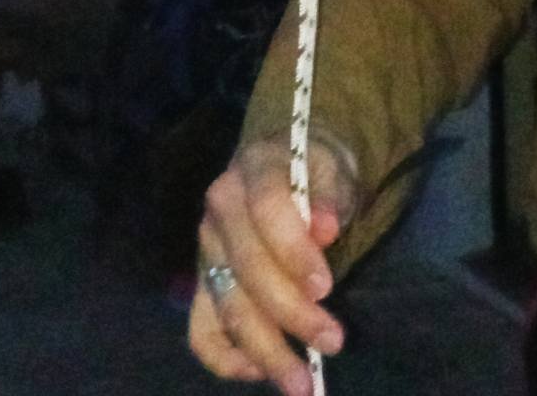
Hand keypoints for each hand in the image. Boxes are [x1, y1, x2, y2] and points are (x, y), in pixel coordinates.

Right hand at [188, 134, 359, 395]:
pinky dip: (226, 358)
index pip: (267, 210)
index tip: (325, 288)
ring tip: (302, 383)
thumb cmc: (317, 171)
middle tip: (334, 342)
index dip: (293, 251)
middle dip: (291, 312)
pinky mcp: (203, 284)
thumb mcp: (335, 170)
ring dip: (266, 350)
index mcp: (254, 170)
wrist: (286, 163)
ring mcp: (206, 250)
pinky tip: (260, 371)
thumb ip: (332, 195)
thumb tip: (325, 228)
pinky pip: (201, 331)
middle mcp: (220, 211)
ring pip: (228, 307)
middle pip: (248, 268)